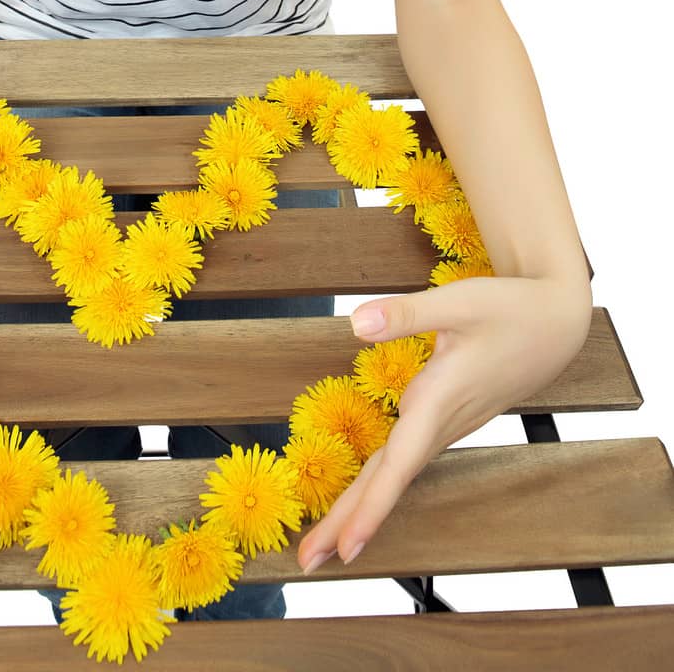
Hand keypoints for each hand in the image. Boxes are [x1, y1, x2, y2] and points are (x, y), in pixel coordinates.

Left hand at [296, 274, 591, 571]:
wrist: (556, 326)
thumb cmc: (510, 310)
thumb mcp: (460, 303)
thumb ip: (405, 313)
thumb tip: (354, 322)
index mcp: (440, 399)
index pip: (398, 465)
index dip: (370, 508)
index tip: (344, 548)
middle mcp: (441, 422)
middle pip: (388, 481)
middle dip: (348, 521)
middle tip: (307, 561)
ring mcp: (445, 425)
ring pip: (395, 473)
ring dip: (359, 506)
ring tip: (324, 541)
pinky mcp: (446, 418)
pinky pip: (405, 459)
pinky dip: (379, 483)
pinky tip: (362, 494)